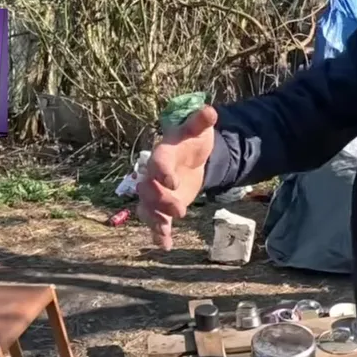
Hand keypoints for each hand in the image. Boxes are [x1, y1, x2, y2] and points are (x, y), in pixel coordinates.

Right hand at [137, 106, 216, 249]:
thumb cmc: (193, 140)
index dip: (163, 172)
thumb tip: (210, 111)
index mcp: (163, 154)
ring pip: (146, 207)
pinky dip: (158, 233)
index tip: (174, 182)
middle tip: (181, 211)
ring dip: (154, 220)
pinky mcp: (162, 206)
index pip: (158, 163)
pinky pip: (155, 221)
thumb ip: (201, 121)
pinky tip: (165, 246)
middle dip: (161, 201)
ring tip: (164, 231)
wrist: (190, 155)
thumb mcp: (199, 130)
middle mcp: (154, 174)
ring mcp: (156, 192)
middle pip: (148, 189)